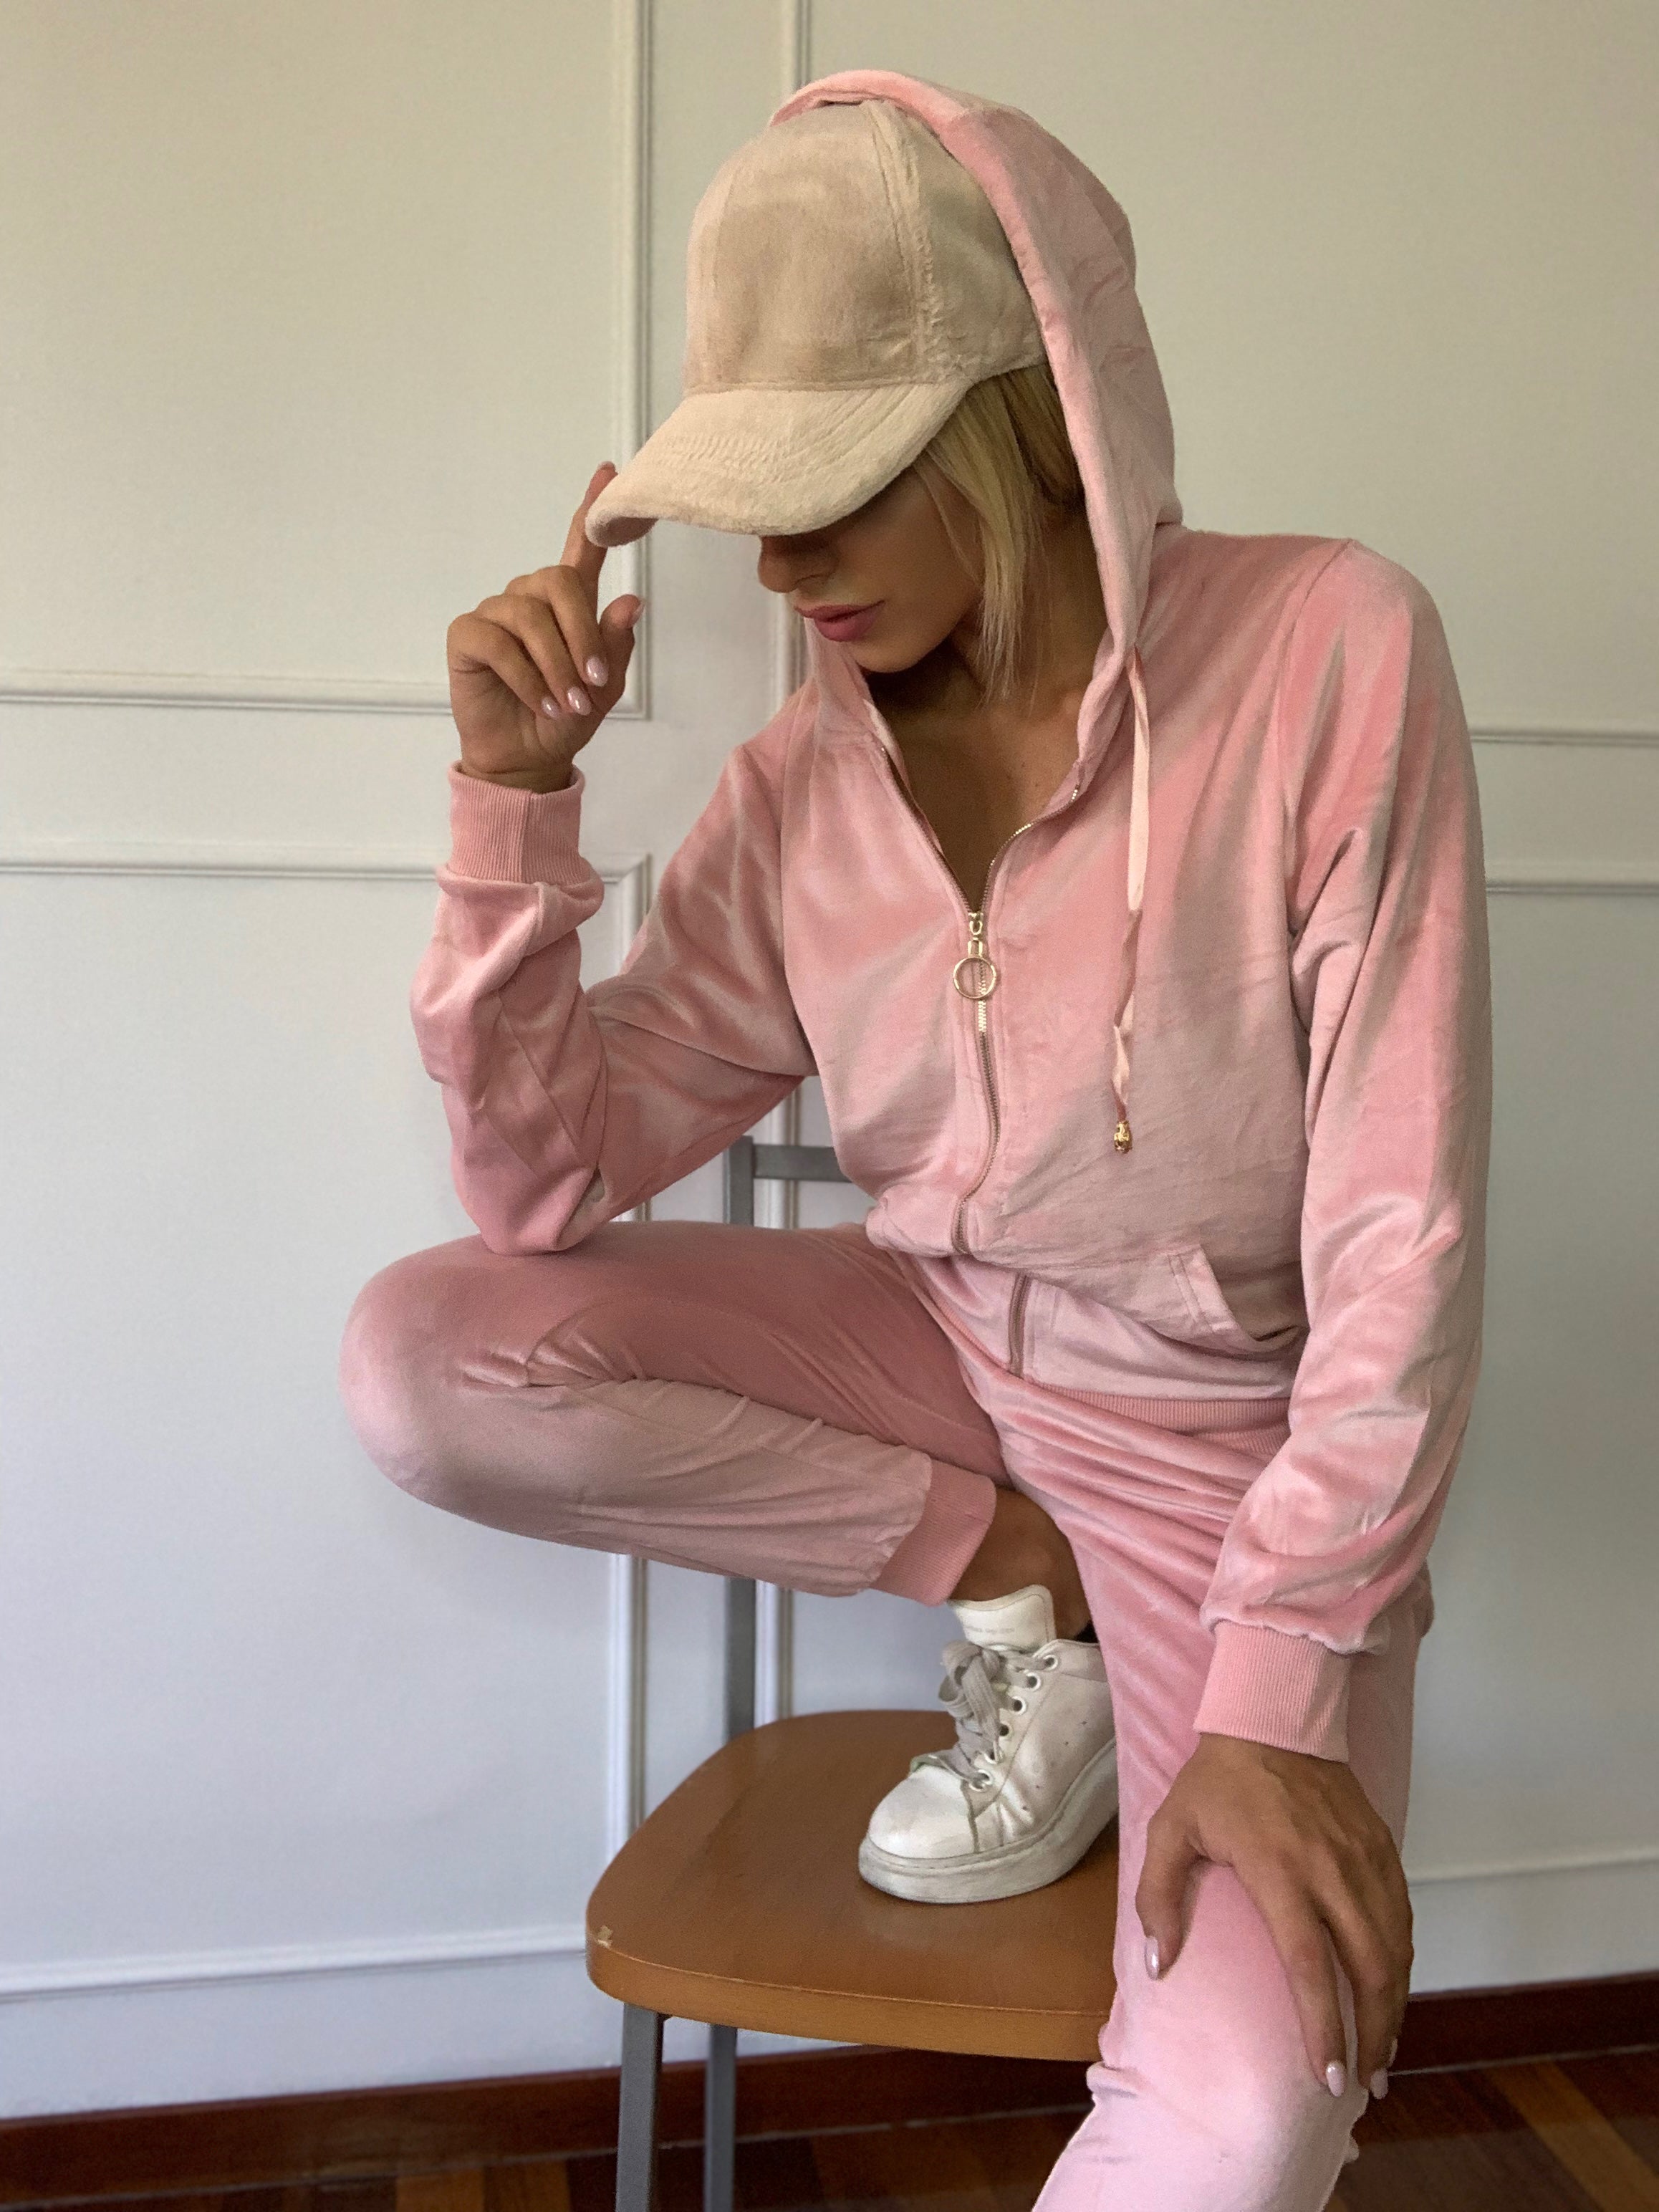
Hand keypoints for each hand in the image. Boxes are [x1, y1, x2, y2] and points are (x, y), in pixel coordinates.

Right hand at [446, 461, 643, 790]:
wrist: (526, 758)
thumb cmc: (564, 718)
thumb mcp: (603, 689)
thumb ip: (614, 645)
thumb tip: (630, 601)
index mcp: (566, 605)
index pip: (579, 548)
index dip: (591, 510)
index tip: (610, 472)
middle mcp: (529, 599)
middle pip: (558, 582)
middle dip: (582, 636)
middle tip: (592, 686)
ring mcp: (495, 614)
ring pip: (530, 616)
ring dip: (556, 666)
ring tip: (567, 704)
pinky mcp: (467, 635)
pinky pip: (498, 642)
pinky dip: (525, 676)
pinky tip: (539, 701)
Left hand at [1135, 1732, 1409, 2099]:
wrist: (1274, 1717)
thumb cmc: (1217, 1780)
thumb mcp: (1171, 1829)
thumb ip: (1159, 1898)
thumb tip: (1159, 1966)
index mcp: (1278, 1870)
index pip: (1309, 1965)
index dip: (1323, 2026)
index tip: (1327, 2076)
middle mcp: (1330, 1870)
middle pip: (1369, 1969)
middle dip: (1372, 2035)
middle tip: (1365, 2084)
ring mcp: (1363, 1859)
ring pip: (1395, 1949)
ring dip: (1394, 2008)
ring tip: (1382, 2054)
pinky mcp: (1383, 1847)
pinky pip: (1402, 1917)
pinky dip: (1403, 1963)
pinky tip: (1392, 1992)